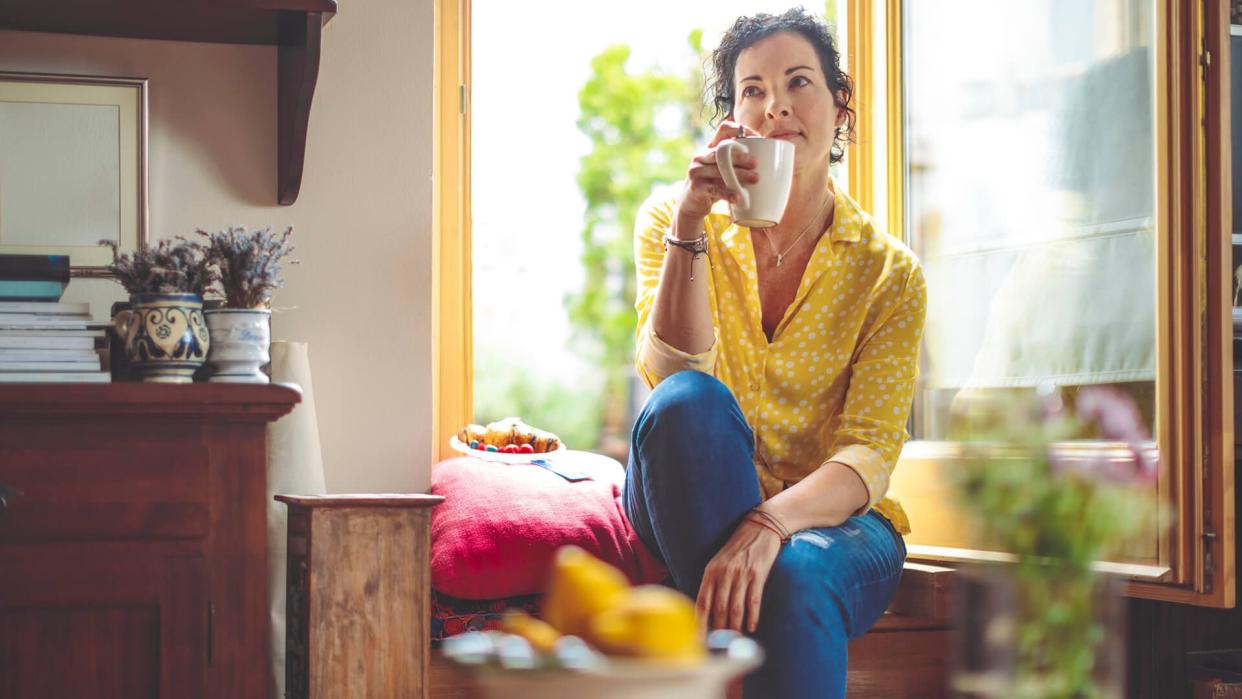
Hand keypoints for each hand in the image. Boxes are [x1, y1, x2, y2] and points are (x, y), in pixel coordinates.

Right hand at [676, 121, 760, 225]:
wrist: (691, 203)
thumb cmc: (714, 183)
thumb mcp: (721, 169)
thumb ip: (735, 162)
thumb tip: (769, 159)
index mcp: (710, 147)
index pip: (724, 129)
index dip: (741, 130)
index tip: (757, 138)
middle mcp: (701, 156)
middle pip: (721, 151)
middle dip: (741, 156)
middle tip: (757, 162)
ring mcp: (696, 171)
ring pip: (719, 170)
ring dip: (739, 175)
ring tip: (755, 179)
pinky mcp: (696, 187)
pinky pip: (714, 189)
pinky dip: (728, 193)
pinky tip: (738, 197)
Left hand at [696, 516, 781, 633]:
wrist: (760, 527)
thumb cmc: (738, 547)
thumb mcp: (719, 561)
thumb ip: (713, 582)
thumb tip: (708, 609)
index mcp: (711, 571)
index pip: (702, 601)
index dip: (700, 622)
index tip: (699, 637)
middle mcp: (724, 573)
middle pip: (719, 609)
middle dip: (719, 629)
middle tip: (720, 643)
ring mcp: (741, 574)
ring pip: (736, 608)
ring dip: (735, 627)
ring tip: (735, 638)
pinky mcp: (758, 574)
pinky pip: (754, 601)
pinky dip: (752, 617)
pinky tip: (752, 627)